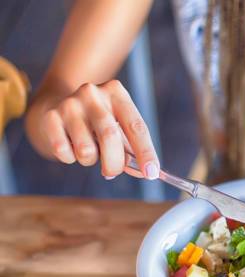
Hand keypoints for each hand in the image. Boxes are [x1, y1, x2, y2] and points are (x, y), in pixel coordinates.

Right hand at [31, 80, 158, 179]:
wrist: (57, 105)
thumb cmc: (97, 122)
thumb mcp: (118, 126)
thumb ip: (131, 148)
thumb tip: (145, 172)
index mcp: (117, 93)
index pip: (136, 126)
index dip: (146, 152)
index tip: (151, 173)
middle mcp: (93, 94)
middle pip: (110, 137)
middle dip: (115, 163)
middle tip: (112, 172)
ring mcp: (70, 104)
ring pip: (86, 150)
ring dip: (90, 161)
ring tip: (88, 151)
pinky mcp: (50, 117)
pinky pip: (64, 151)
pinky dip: (70, 158)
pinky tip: (70, 146)